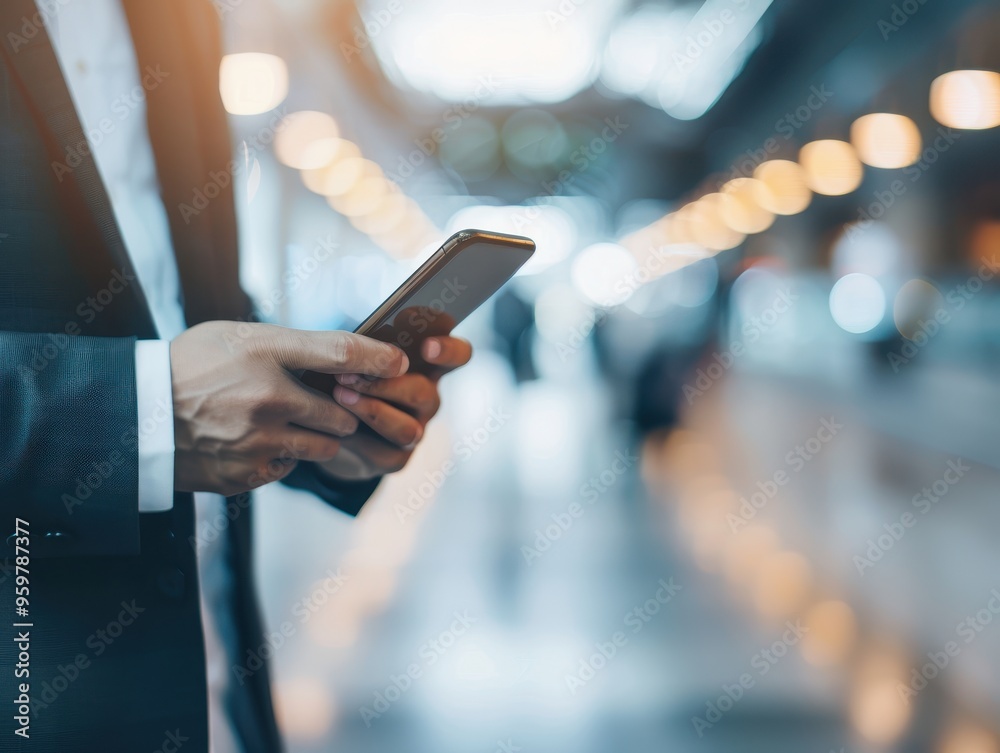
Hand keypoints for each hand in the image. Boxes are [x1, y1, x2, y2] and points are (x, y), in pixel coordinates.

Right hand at [170, 321, 407, 494]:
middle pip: (342, 412)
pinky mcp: (247, 474)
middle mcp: (267, 398)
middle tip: (323, 403)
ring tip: (287, 422)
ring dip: (317, 437)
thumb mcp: (239, 336)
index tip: (401, 361)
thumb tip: (347, 357)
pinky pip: (289, 468)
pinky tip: (255, 442)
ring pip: (324, 447)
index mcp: (264, 354)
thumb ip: (292, 346)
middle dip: (340, 410)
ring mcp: (258, 441)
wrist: (135, 415)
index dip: (379, 356)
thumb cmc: (191, 366)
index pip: (340, 351)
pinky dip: (283, 458)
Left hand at [317, 336, 472, 480]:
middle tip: (350, 375)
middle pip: (425, 394)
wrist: (330, 425)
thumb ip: (366, 345)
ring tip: (339, 395)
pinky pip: (383, 452)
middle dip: (387, 385)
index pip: (458, 355)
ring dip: (372, 411)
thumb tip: (358, 339)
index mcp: (427, 366)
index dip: (449, 351)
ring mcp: (416, 430)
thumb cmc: (348, 374)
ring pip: (406, 429)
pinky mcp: (396, 459)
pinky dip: (356, 439)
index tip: (427, 347)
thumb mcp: (357, 353)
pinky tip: (333, 426)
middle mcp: (427, 399)